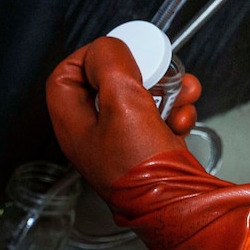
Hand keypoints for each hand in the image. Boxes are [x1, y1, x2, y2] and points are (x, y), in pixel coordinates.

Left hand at [45, 36, 189, 196]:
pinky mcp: (151, 147)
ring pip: (143, 97)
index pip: (66, 76)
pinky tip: (183, 121)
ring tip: (183, 95)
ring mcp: (124, 140)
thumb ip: (112, 66)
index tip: (118, 50)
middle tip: (158, 69)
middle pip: (110, 83)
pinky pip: (162, 116)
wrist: (177, 203)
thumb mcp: (123, 104)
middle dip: (142, 72)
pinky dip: (178, 112)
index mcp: (74, 124)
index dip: (90, 57)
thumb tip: (108, 47)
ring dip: (169, 90)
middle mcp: (96, 132)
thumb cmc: (142, 168)